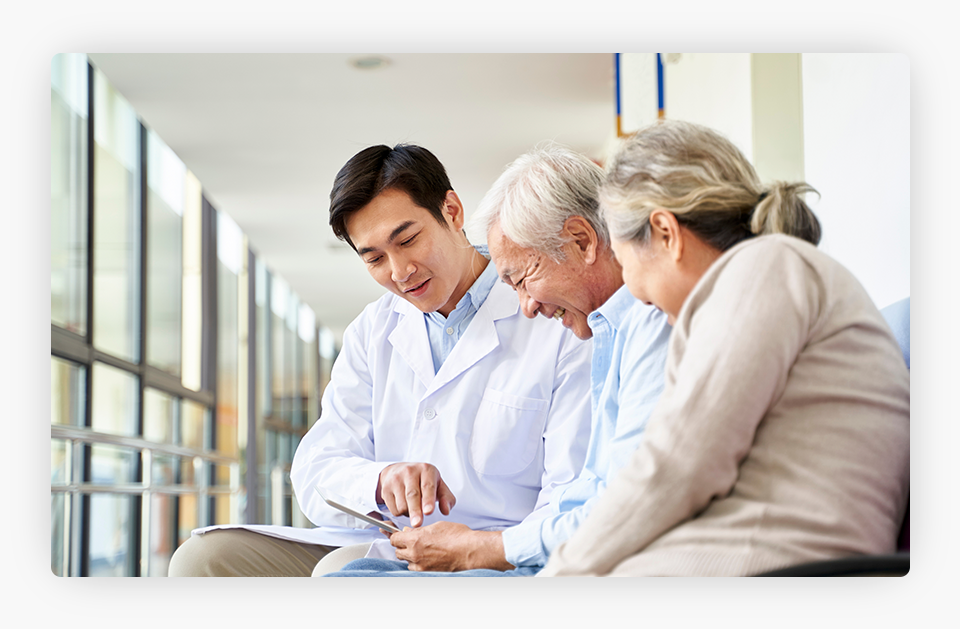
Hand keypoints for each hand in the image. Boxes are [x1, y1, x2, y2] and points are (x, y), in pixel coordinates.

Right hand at [376, 462, 455, 526]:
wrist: (398, 470)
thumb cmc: (422, 480)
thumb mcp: (438, 485)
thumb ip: (446, 498)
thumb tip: (446, 510)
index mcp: (426, 470)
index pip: (427, 486)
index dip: (428, 500)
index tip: (429, 511)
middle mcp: (410, 472)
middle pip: (412, 495)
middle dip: (415, 511)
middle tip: (417, 523)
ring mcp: (396, 479)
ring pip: (402, 504)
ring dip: (409, 513)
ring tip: (414, 508)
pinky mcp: (385, 488)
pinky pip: (393, 508)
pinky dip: (400, 513)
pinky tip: (404, 506)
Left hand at [390, 522, 512, 571]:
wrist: (471, 551)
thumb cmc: (458, 536)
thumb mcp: (437, 526)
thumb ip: (420, 530)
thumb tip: (410, 531)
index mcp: (415, 539)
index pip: (394, 539)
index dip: (395, 535)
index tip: (397, 534)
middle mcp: (415, 554)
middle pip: (398, 551)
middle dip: (402, 546)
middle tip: (411, 541)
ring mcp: (421, 565)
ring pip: (406, 561)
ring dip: (410, 556)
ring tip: (422, 549)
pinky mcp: (428, 573)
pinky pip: (416, 569)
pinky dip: (418, 564)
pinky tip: (427, 558)